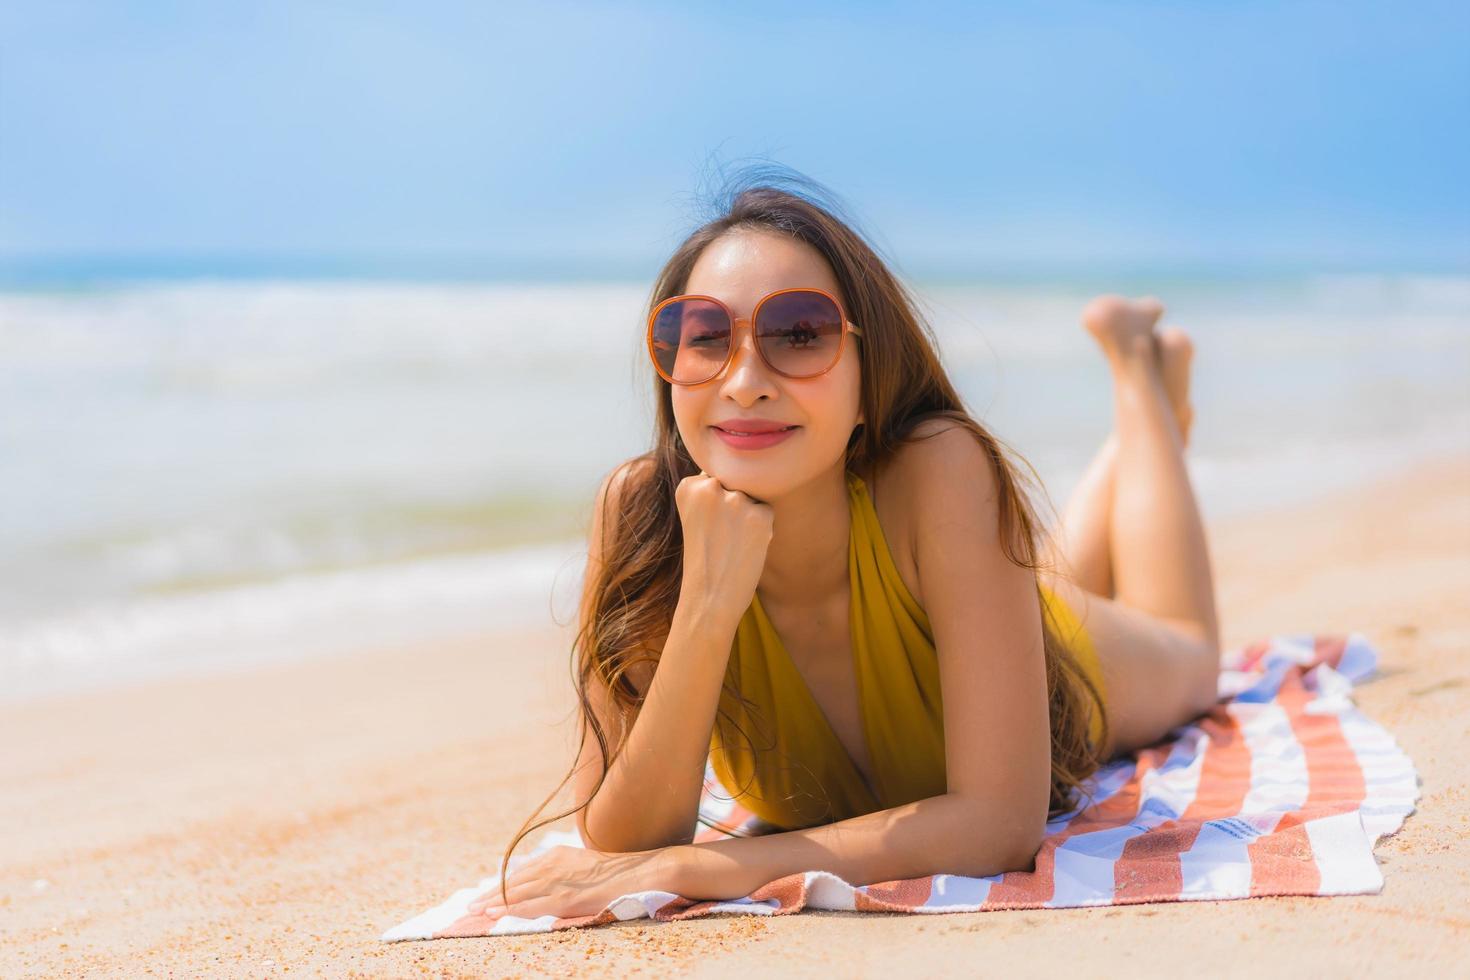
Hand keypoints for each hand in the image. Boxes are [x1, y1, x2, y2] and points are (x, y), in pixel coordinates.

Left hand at [465, 845, 676, 921]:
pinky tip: (496, 914)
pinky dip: (512, 909)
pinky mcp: (567, 895)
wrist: (640, 872)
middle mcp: (553, 865)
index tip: (482, 897)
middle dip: (489, 895)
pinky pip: (533, 904)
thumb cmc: (615, 874)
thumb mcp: (582, 866)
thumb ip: (561, 873)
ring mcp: (560, 880)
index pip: (520, 873)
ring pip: (518, 892)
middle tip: (468, 908)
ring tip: (474, 913)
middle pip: (513, 881)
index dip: (499, 886)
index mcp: (556, 857)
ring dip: (494, 903)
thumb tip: (543, 886)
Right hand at [675, 468, 774, 625]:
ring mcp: (735, 500)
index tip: (706, 526)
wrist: (708, 597)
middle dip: (733, 506)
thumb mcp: (695, 516)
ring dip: (747, 516)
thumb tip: (745, 472)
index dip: (716, 504)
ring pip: (751, 496)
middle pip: (735, 483)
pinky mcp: (759, 515)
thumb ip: (710, 491)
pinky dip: (761, 528)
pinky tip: (745, 547)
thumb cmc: (703, 558)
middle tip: (721, 537)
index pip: (716, 478)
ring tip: (732, 543)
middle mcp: (709, 487)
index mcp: (687, 486)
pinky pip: (766, 510)